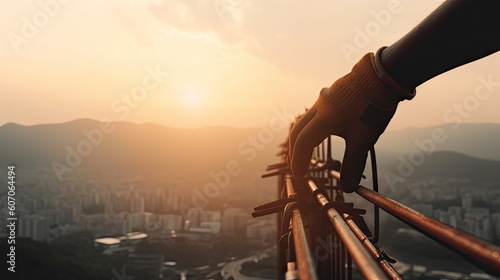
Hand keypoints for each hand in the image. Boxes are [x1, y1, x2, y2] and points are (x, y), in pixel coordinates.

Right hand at [287, 49, 414, 191]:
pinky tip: (323, 129)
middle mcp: (319, 107)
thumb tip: (348, 188)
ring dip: (303, 136)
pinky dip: (313, 125)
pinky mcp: (332, 92)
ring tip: (306, 149)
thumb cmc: (373, 109)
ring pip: (306, 119)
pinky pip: (315, 111)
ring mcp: (324, 97)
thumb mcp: (364, 140)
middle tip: (297, 164)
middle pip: (298, 130)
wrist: (384, 77)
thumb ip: (353, 164)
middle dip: (295, 150)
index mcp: (323, 119)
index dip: (299, 161)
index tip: (301, 175)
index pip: (303, 143)